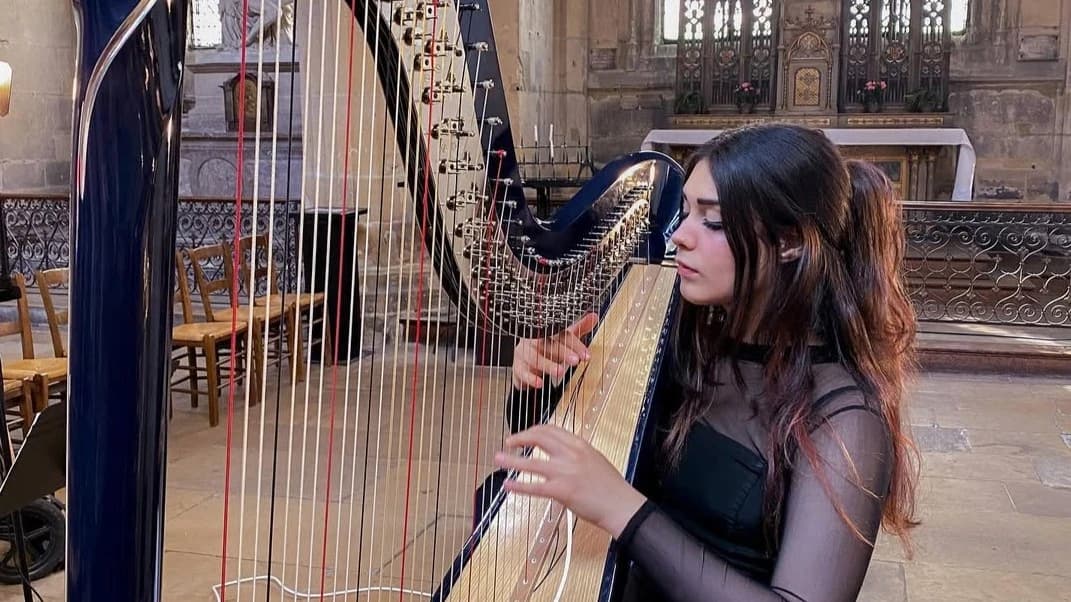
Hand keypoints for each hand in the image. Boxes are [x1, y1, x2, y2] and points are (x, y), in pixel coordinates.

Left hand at [494, 424, 646, 537]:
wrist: (621, 504)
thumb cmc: (611, 486)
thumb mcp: (595, 459)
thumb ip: (577, 453)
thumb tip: (561, 452)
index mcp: (580, 444)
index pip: (551, 429)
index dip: (533, 430)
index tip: (525, 434)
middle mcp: (571, 454)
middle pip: (538, 437)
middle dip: (520, 438)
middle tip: (509, 442)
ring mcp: (565, 472)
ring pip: (531, 462)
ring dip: (511, 460)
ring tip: (498, 459)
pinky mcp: (562, 490)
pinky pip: (534, 486)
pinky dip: (518, 485)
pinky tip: (508, 485)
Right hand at [511, 312, 598, 389]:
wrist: (524, 360)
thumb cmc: (546, 348)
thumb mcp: (563, 338)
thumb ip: (578, 329)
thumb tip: (594, 317)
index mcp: (546, 331)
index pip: (561, 334)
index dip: (574, 344)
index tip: (586, 355)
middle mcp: (534, 340)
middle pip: (548, 344)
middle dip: (563, 353)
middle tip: (575, 361)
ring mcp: (524, 353)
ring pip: (535, 358)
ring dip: (548, 365)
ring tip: (560, 372)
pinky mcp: (517, 367)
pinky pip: (522, 372)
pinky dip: (530, 378)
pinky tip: (539, 383)